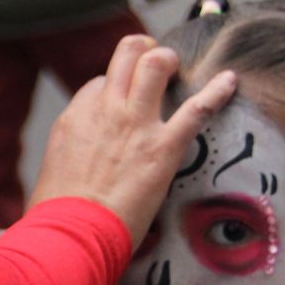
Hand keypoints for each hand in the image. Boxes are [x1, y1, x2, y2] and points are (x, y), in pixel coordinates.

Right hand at [29, 34, 237, 244]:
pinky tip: (230, 81)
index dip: (115, 89)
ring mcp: (136, 124)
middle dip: (145, 51)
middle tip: (157, 62)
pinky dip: (216, 92)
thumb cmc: (58, 213)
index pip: (101, 83)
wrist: (72, 233)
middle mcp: (106, 110)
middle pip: (127, 54)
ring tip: (178, 68)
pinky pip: (196, 109)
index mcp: (77, 117)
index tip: (125, 103)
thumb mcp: (53, 168)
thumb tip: (80, 156)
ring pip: (156, 64)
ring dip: (170, 61)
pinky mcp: (163, 147)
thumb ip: (72, 149)